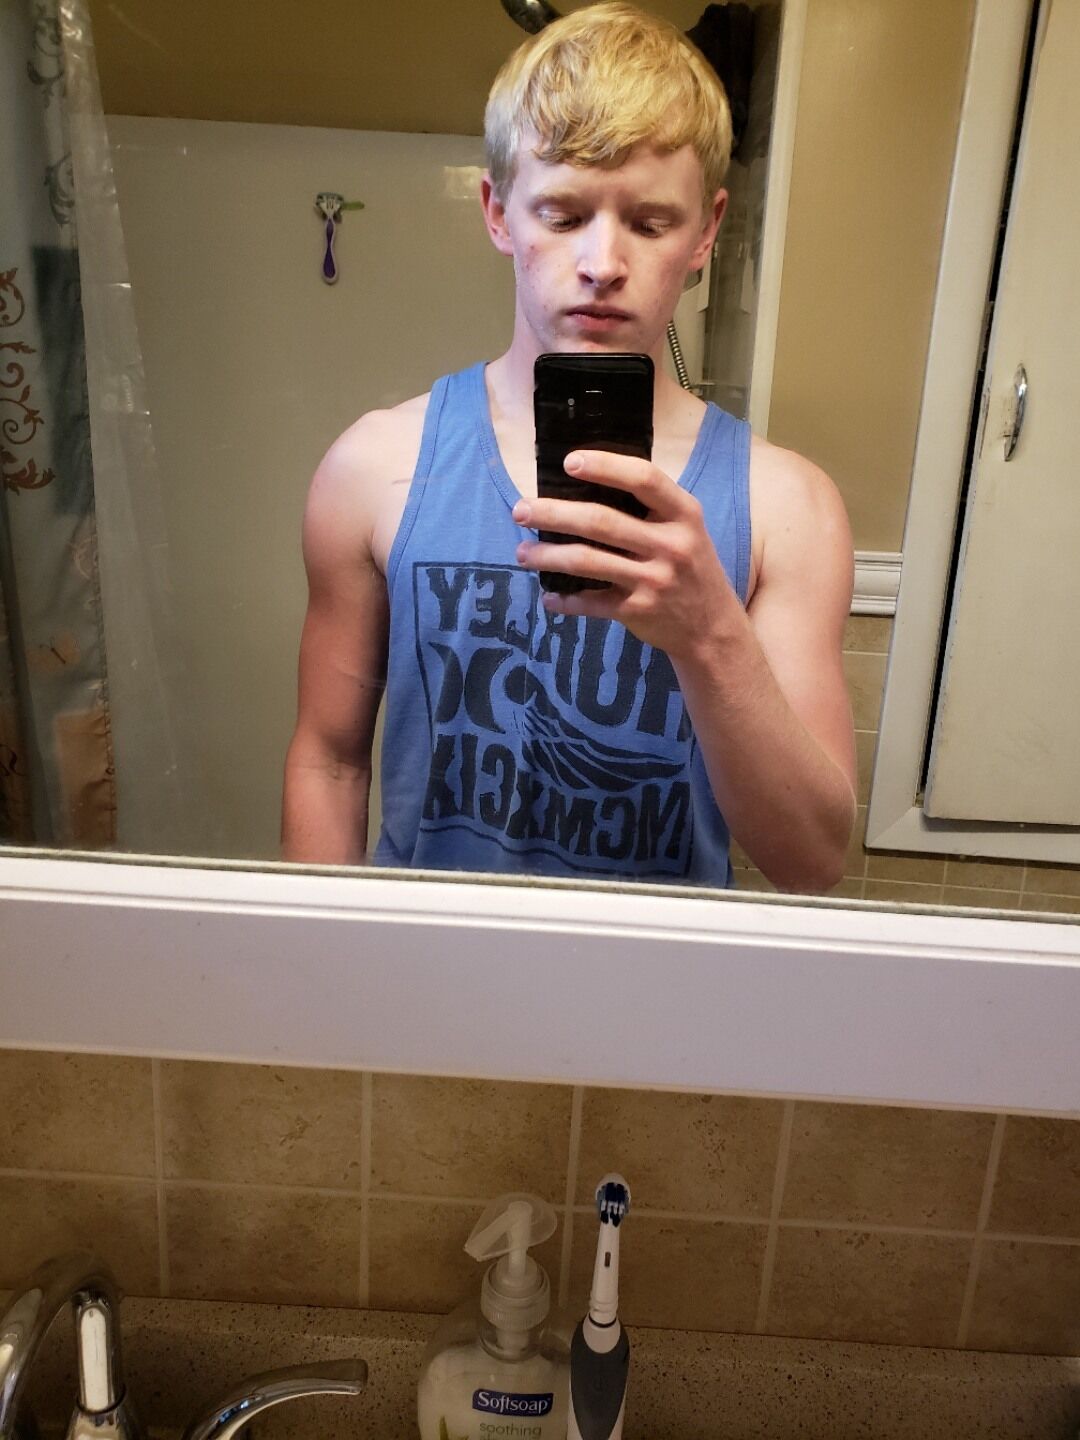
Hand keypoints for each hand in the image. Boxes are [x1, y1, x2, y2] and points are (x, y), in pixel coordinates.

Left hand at [512, 448, 740, 659]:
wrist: (713, 628)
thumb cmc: (691, 567)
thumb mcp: (687, 530)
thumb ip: (651, 509)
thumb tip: (587, 486)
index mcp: (684, 514)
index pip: (643, 479)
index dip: (605, 466)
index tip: (569, 462)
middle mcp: (671, 545)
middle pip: (601, 521)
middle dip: (553, 513)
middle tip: (520, 510)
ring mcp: (655, 580)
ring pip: (587, 561)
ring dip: (547, 556)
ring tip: (522, 552)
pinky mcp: (639, 611)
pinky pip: (591, 603)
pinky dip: (564, 601)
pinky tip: (548, 597)